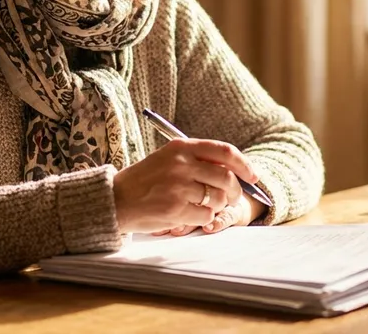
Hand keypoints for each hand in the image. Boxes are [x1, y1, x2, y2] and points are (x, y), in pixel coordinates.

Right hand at [112, 138, 257, 233]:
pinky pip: (206, 216)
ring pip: (217, 198)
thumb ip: (197, 160)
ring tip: (204, 206)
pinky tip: (190, 215)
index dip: (244, 165)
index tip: (253, 176)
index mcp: (180, 148)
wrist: (115, 199)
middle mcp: (181, 164)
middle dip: (234, 191)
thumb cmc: (145, 180)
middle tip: (231, 197)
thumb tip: (233, 169)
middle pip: (226, 177)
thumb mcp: (168, 159)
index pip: (224, 151)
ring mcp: (178, 187)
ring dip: (217, 206)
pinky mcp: (175, 209)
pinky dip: (204, 219)